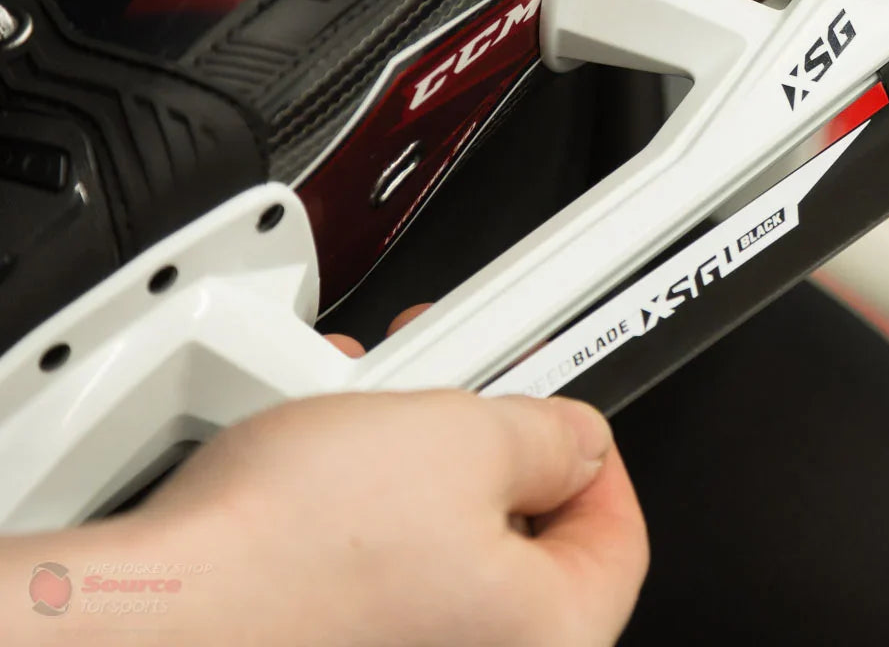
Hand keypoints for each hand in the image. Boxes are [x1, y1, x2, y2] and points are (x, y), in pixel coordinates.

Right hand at [2, 319, 646, 646]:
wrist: (154, 606)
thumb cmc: (294, 550)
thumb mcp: (464, 439)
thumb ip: (549, 434)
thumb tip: (577, 439)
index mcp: (546, 636)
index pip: (617, 539)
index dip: (596, 456)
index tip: (567, 413)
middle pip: (523, 528)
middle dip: (485, 435)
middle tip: (464, 385)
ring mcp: (397, 646)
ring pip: (442, 528)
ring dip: (414, 445)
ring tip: (378, 397)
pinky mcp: (333, 631)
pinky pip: (379, 552)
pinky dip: (365, 490)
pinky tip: (328, 441)